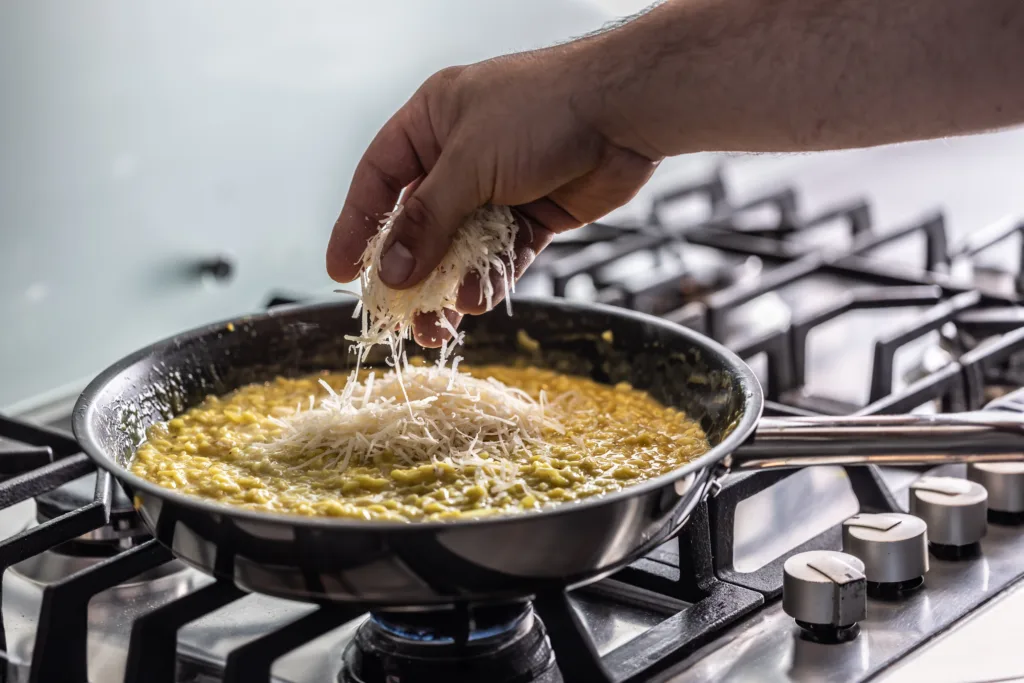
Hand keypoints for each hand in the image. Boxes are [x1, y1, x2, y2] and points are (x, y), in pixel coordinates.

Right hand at [326, 43, 659, 346]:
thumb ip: (428, 220)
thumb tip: (392, 271)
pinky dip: (490, 278)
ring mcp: (500, 187)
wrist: (625, 112)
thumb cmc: (543, 110)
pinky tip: (480, 298)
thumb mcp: (470, 163)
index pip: (379, 178)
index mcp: (433, 123)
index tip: (342, 272)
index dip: (356, 225)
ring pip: (462, 248)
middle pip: (420, 223)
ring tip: (440, 326)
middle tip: (398, 317)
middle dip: (409, 272)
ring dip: (450, 287)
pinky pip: (501, 256)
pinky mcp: (534, 214)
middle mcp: (462, 156)